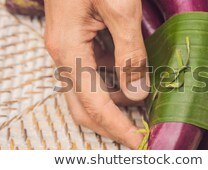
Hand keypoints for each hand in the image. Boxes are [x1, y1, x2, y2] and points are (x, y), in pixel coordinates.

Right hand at [44, 0, 148, 148]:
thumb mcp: (120, 8)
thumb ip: (130, 53)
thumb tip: (137, 93)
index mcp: (69, 50)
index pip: (94, 105)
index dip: (117, 128)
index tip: (140, 142)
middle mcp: (63, 53)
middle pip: (84, 105)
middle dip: (112, 124)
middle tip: (141, 133)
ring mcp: (67, 46)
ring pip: (88, 90)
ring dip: (115, 103)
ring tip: (145, 105)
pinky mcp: (75, 38)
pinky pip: (92, 71)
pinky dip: (113, 81)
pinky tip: (134, 77)